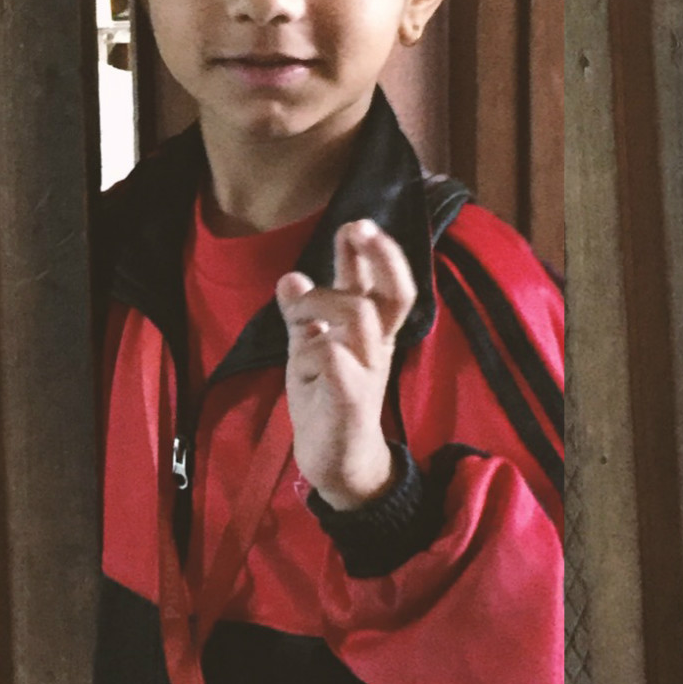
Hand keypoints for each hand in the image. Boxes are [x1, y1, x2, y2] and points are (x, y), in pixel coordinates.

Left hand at [275, 220, 414, 509]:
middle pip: (392, 294)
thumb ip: (303, 314)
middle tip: (356, 225)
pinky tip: (311, 352)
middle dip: (377, 255)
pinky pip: (340, 366)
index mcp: (369, 332)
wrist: (337, 461)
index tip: (357, 222)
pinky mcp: (350, 402)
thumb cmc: (324, 398)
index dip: (376, 252)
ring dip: (321, 304)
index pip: (384, 285)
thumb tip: (290, 276)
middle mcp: (375, 347)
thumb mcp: (310, 347)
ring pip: (357, 319)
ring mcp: (366, 373)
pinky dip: (322, 350)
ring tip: (298, 314)